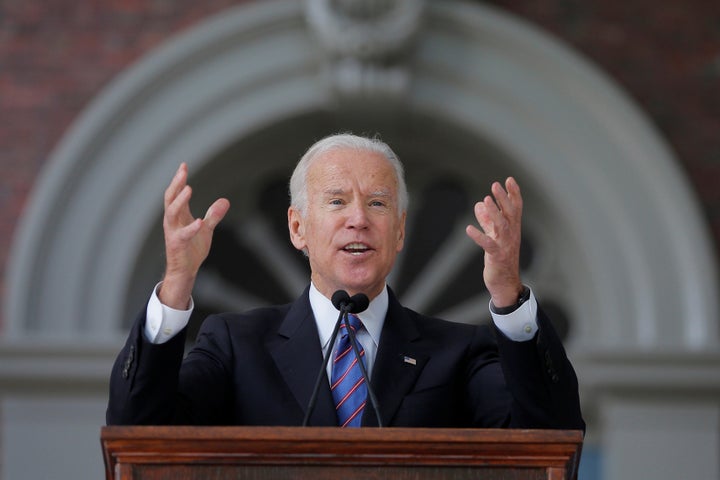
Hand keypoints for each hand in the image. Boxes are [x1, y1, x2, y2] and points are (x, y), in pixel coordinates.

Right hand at [159, 163, 229, 308]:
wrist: (185, 270)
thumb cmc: (192, 249)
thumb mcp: (206, 229)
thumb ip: (214, 215)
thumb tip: (226, 201)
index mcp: (179, 215)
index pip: (176, 193)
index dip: (179, 180)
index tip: (184, 165)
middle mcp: (173, 221)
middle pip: (170, 198)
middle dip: (176, 184)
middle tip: (182, 171)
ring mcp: (173, 232)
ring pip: (172, 212)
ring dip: (180, 200)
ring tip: (189, 189)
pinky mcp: (177, 244)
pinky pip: (183, 234)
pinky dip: (191, 228)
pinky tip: (200, 222)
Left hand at [465, 177, 522, 307]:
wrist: (505, 282)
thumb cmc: (500, 258)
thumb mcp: (494, 235)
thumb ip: (487, 220)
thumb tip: (479, 204)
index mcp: (512, 228)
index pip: (516, 208)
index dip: (513, 193)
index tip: (509, 179)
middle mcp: (511, 234)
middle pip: (510, 213)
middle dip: (503, 199)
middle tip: (496, 185)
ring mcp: (505, 245)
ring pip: (501, 226)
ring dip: (493, 213)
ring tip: (485, 200)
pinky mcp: (496, 256)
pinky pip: (488, 244)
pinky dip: (479, 236)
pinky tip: (469, 228)